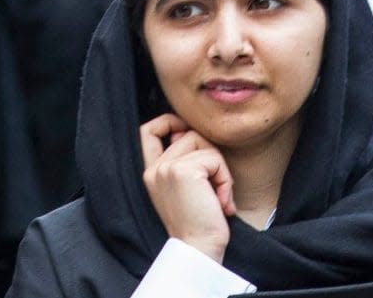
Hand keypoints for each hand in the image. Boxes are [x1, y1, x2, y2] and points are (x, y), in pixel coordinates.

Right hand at [140, 113, 235, 262]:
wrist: (198, 251)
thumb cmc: (199, 225)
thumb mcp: (185, 190)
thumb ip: (183, 162)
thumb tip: (191, 135)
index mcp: (149, 173)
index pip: (148, 131)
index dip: (168, 122)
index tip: (186, 133)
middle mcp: (153, 169)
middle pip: (189, 134)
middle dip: (210, 156)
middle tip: (215, 189)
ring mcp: (165, 168)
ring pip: (204, 143)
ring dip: (220, 170)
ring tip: (217, 198)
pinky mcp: (182, 170)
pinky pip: (214, 158)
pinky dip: (225, 180)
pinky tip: (220, 203)